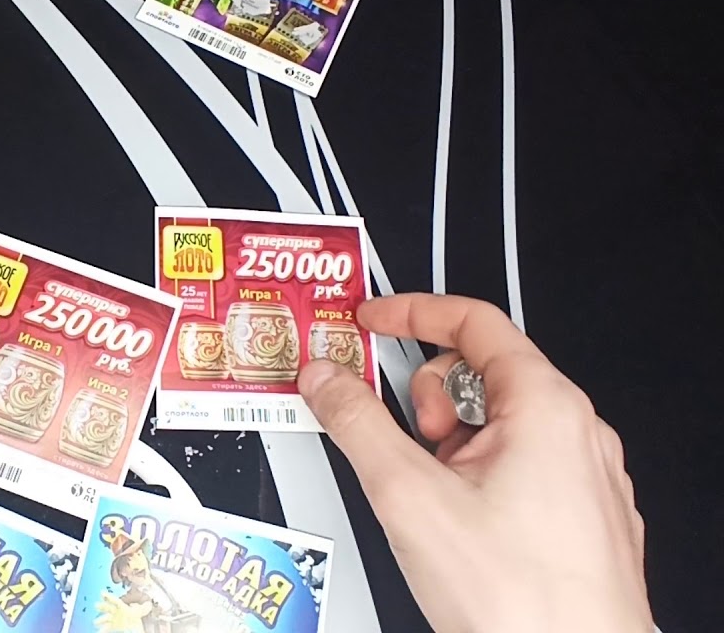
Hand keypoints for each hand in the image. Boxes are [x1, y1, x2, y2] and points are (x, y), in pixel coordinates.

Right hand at [94, 591, 148, 632]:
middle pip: (107, 608)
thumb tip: (149, 604)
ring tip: (96, 622)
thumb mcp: (140, 611)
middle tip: (96, 605)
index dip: (108, 596)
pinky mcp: (111, 626)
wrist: (133, 626)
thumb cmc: (135, 617)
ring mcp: (112, 619)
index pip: (114, 600)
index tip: (101, 593)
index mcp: (121, 606)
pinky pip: (105, 628)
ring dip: (100, 620)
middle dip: (102, 606)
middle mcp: (115, 612)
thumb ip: (144, 608)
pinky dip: (102, 630)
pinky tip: (99, 631)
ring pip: (105, 619)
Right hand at [299, 294, 650, 632]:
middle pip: (482, 376)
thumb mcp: (409, 497)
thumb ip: (357, 424)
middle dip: (430, 402)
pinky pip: (521, 466)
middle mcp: (577, 433)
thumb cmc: (522, 599)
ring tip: (436, 499)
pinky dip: (478, 476)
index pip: (474, 322)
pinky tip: (462, 523)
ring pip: (498, 427)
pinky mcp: (582, 515)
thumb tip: (328, 382)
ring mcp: (585, 476)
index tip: (373, 321)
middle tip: (405, 442)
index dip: (412, 314)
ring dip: (452, 447)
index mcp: (545, 407)